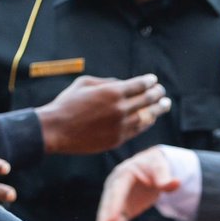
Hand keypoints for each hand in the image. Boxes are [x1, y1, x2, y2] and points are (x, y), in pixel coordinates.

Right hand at [36, 74, 171, 154]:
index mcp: (113, 92)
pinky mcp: (117, 140)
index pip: (139, 85)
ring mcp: (120, 126)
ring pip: (146, 117)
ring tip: (164, 105)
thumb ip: (106, 82)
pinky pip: (136, 130)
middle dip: (157, 94)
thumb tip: (122, 84)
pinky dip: (145, 123)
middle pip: (147, 100)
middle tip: (162, 92)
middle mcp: (120, 109)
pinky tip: (149, 119)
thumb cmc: (67, 104)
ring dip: (157, 110)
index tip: (153, 80)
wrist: (56, 130)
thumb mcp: (84, 83)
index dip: (149, 82)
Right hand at [94, 146, 180, 220]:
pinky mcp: (122, 210)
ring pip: (112, 216)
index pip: (118, 190)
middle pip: (109, 204)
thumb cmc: (154, 164)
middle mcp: (115, 187)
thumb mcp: (160, 166)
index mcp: (124, 174)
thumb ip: (164, 176)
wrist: (151, 167)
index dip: (113, 204)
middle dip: (104, 219)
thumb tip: (175, 183)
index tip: (110, 219)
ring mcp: (117, 199)